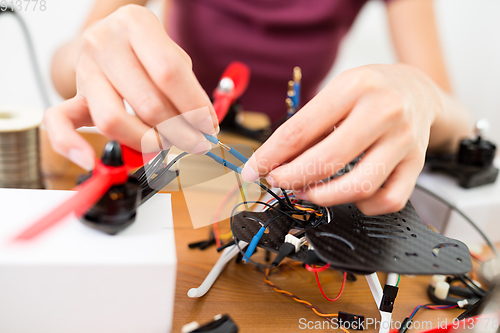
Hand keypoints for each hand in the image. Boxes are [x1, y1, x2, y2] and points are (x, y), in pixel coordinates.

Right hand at [44, 5, 216, 170]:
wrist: (110, 40)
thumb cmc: (147, 52)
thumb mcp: (172, 55)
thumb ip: (187, 88)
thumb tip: (202, 127)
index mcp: (135, 24)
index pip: (169, 74)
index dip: (194, 107)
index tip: (209, 128)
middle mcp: (104, 43)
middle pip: (147, 103)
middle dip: (179, 132)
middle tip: (196, 143)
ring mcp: (84, 69)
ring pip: (113, 120)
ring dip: (147, 143)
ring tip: (166, 146)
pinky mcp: (72, 94)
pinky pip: (58, 121)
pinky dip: (70, 145)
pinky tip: (88, 161)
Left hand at [241, 64, 442, 214]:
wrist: (418, 90)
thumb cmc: (369, 92)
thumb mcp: (335, 92)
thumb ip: (306, 126)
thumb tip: (270, 162)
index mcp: (354, 87)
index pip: (300, 130)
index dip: (269, 156)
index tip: (252, 170)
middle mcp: (384, 112)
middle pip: (327, 161)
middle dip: (291, 179)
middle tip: (277, 181)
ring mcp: (404, 140)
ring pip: (358, 187)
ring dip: (322, 197)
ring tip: (306, 191)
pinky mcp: (417, 164)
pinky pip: (387, 200)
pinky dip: (362, 206)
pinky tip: (348, 195)